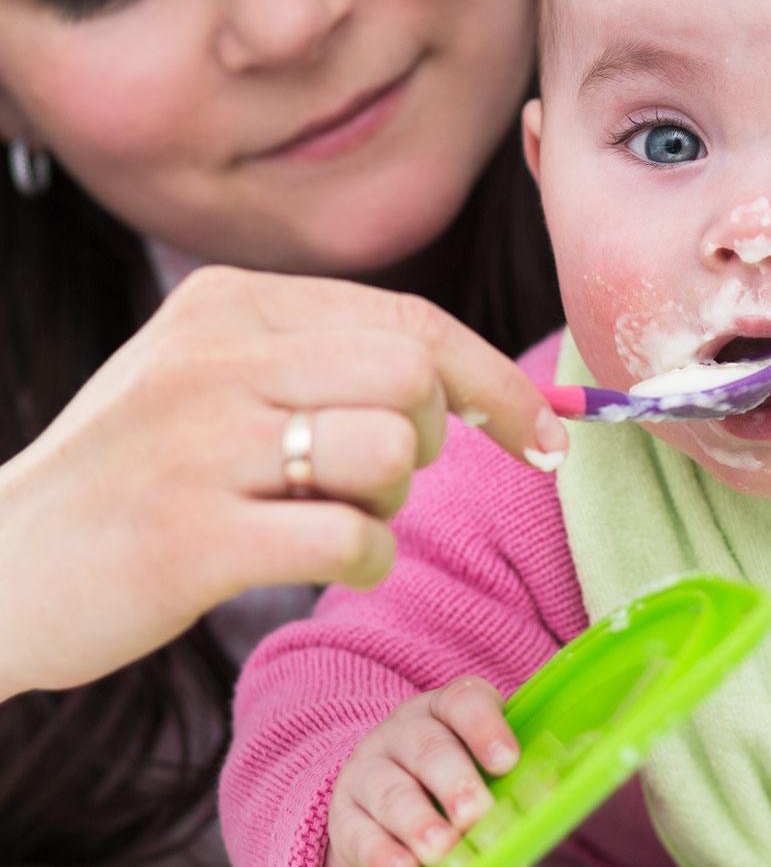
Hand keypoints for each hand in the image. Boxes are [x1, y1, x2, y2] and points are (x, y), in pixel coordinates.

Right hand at [0, 267, 566, 698]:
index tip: (542, 431)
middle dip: (430, 440)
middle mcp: (216, 357)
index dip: (493, 379)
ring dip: (390, 506)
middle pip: (413, 376)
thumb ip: (315, 357)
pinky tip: (316, 562)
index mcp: (227, 304)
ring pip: (390, 455)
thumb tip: (458, 381)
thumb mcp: (206, 377)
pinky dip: (364, 561)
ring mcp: (201, 444)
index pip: (410, 318)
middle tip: (380, 480)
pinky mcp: (192, 536)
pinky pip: (352, 541)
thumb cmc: (131, 476)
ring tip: (331, 519)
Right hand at [323, 677, 519, 866]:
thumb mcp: (482, 776)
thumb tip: (547, 801)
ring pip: (392, 791)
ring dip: (418, 821)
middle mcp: (403, 732)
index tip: (507, 761)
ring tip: (441, 848)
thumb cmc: (452, 791)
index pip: (464, 702)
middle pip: (428, 748)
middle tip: (475, 813)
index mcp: (445, 711)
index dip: (486, 728)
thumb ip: (511, 785)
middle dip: (454, 781)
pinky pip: (360, 833)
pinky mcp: (343, 817)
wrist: (382, 813)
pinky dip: (383, 854)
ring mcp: (368, 771)